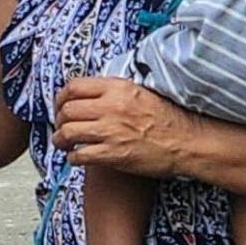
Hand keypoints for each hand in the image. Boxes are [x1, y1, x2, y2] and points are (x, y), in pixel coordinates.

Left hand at [51, 77, 199, 174]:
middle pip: (67, 110)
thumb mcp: (141, 92)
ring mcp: (111, 131)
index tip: (60, 106)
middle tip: (60, 127)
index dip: (61, 98)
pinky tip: (77, 157)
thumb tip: (92, 92)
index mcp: (117, 88)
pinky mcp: (113, 154)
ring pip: (68, 132)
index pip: (74, 87)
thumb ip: (115, 90)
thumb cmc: (168, 118)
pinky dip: (73, 157)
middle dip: (58, 120)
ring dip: (61, 140)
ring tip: (64, 144)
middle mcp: (111, 107)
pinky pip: (80, 155)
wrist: (187, 142)